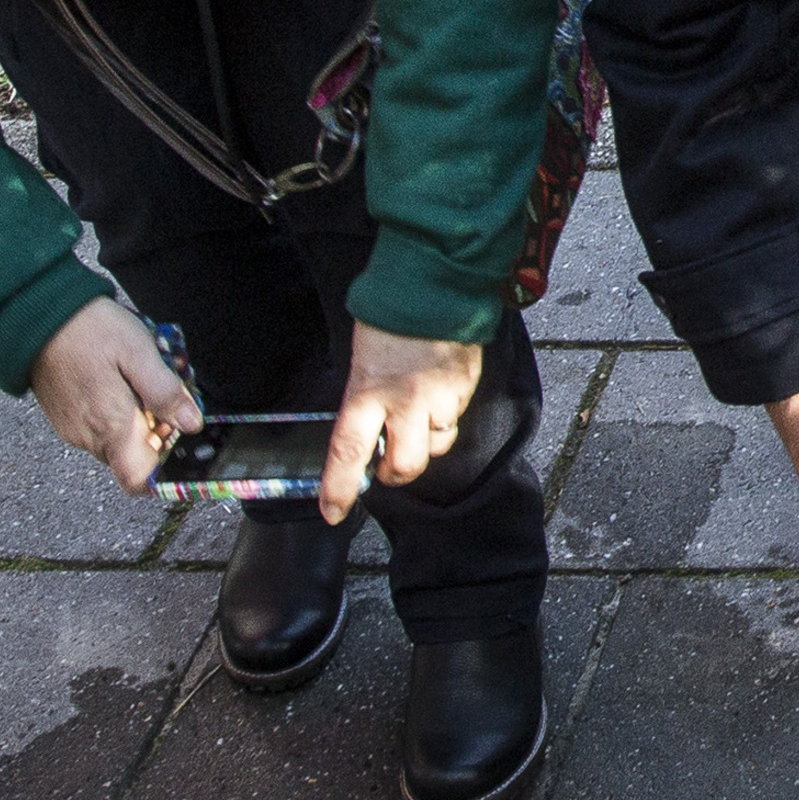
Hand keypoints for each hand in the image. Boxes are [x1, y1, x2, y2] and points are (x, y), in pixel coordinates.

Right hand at [27, 296, 201, 494]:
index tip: (177, 446)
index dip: (163, 473)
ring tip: (139, 381)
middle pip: (134, 457)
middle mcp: (89, 436)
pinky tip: (118, 381)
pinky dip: (116, 413)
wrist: (37, 312)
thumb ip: (166, 392)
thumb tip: (191, 424)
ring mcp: (74, 429)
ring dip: (137, 421)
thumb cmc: (87, 328)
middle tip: (161, 394)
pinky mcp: (65, 418)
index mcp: (111, 426)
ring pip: (118, 442)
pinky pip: (99, 428)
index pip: (139, 480)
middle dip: (156, 434)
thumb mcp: (138, 351)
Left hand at [321, 326, 483, 523]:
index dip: (339, 488)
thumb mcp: (362, 363)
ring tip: (419, 410)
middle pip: (405, 465)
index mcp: (367, 392)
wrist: (433, 287)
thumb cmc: (389, 321)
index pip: (348, 451)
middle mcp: (404, 401)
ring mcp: (438, 397)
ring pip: (436, 444)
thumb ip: (366, 401)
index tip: (333, 512)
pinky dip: (446, 413)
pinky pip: (455, 417)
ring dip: (426, 438)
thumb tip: (370, 437)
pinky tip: (438, 387)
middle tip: (390, 464)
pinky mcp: (465, 389)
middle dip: (397, 473)